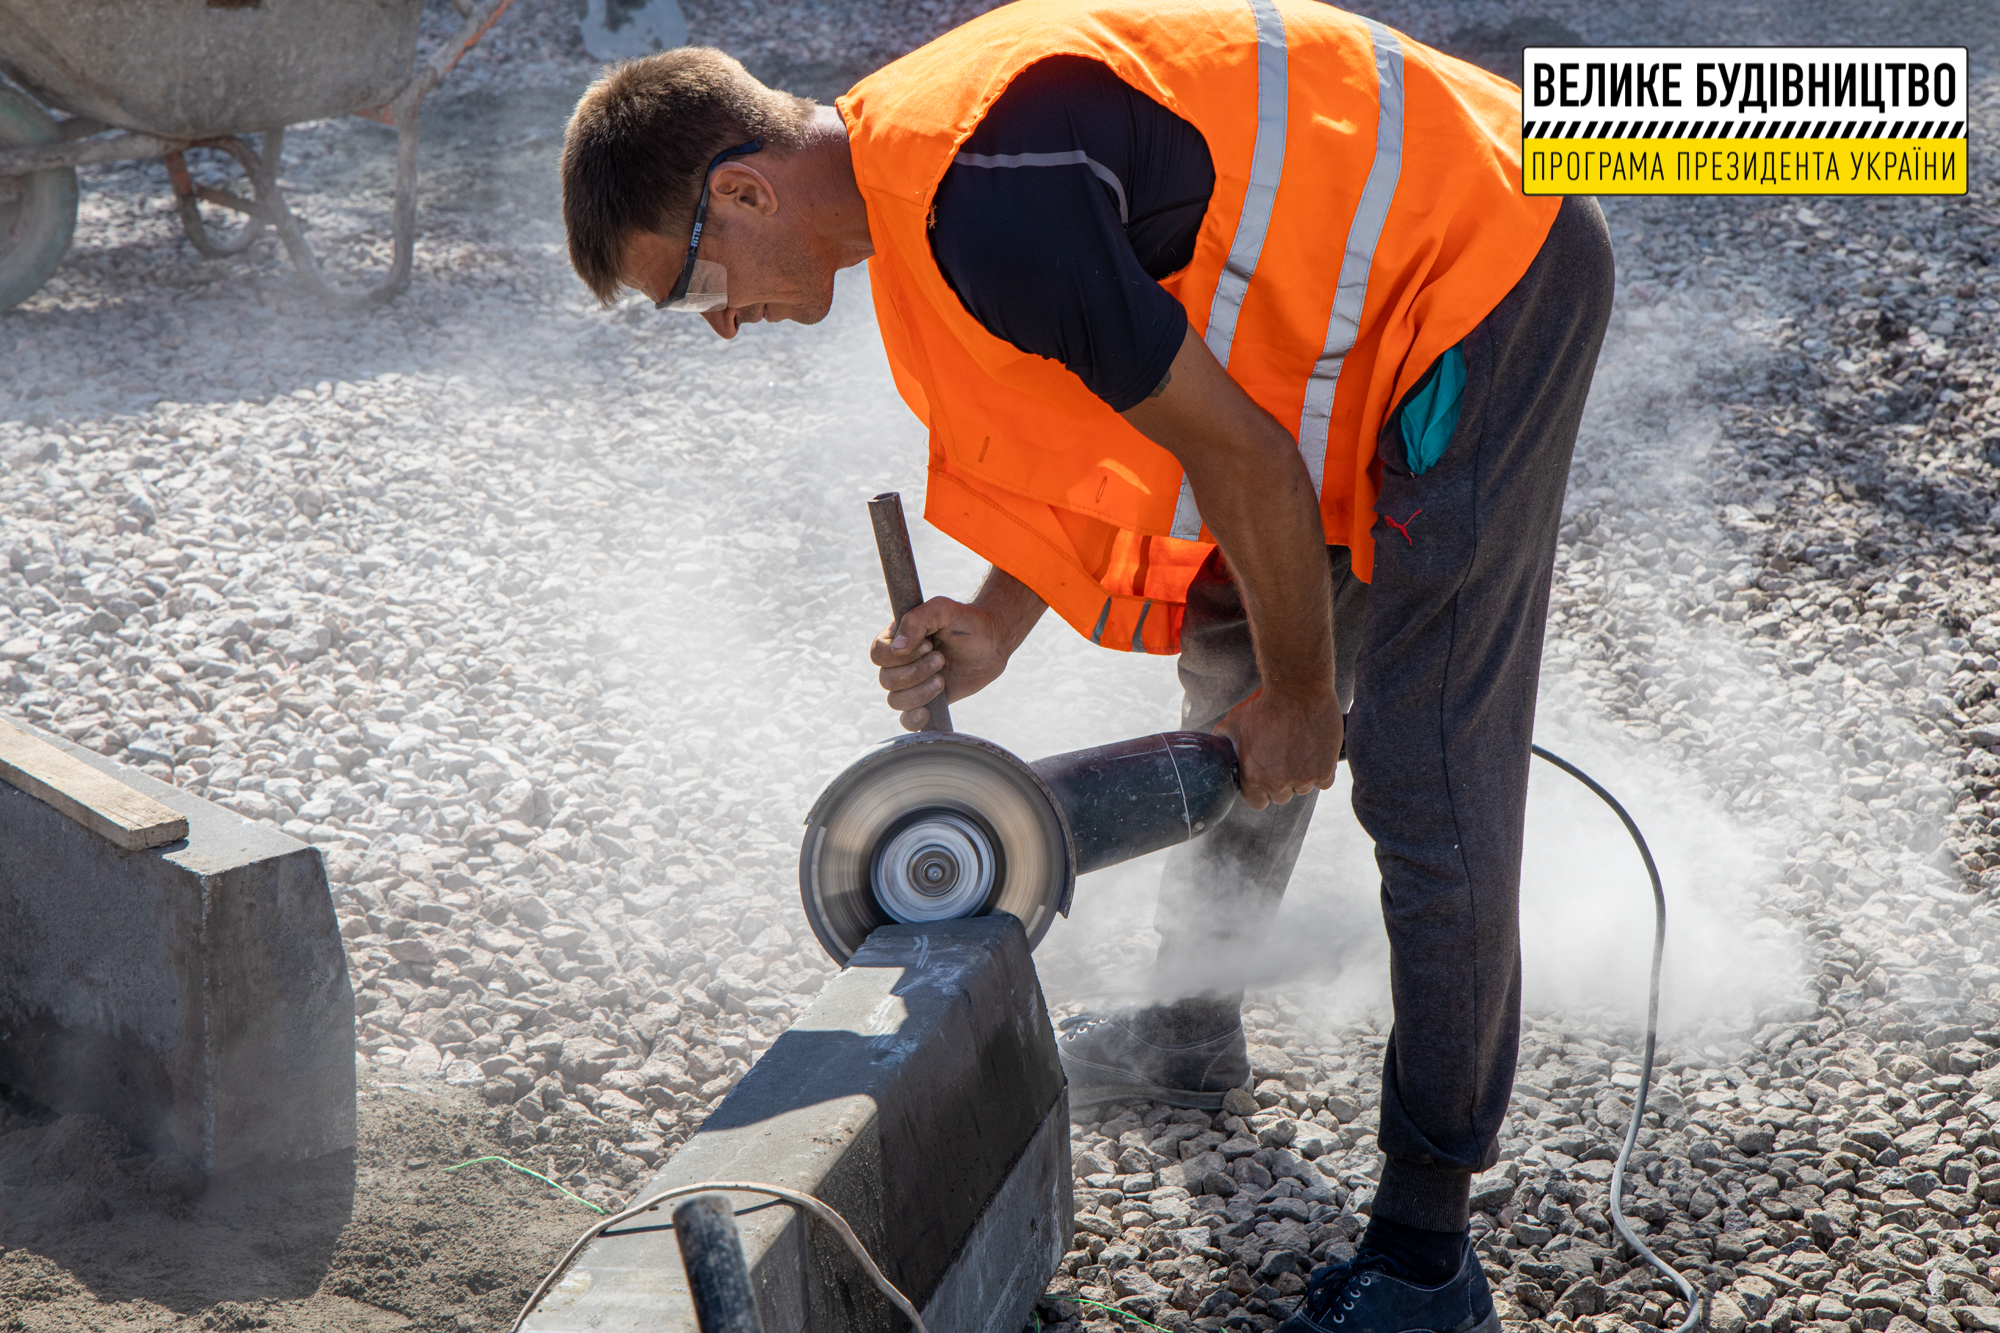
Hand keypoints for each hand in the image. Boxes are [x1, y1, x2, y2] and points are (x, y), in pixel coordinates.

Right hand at [869, 596, 1012, 730]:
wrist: (992, 643)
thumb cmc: (967, 622)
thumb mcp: (943, 609)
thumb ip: (917, 620)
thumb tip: (897, 648)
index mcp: (896, 638)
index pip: (878, 653)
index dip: (901, 656)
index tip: (929, 645)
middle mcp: (899, 662)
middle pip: (886, 679)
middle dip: (916, 672)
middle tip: (941, 659)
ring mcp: (911, 683)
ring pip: (895, 700)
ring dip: (920, 692)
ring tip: (942, 679)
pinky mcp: (925, 700)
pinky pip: (906, 720)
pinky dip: (912, 719)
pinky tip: (927, 712)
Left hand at [1214, 685, 1343, 809]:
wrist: (1297, 689)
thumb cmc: (1263, 703)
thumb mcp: (1234, 721)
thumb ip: (1225, 740)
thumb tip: (1218, 747)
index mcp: (1253, 777)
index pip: (1257, 802)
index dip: (1261, 790)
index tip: (1265, 778)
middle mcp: (1278, 783)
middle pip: (1281, 796)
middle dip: (1281, 782)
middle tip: (1283, 760)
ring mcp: (1303, 778)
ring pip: (1304, 788)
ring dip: (1302, 776)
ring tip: (1299, 751)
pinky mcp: (1324, 770)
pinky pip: (1324, 782)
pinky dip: (1321, 770)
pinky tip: (1315, 753)